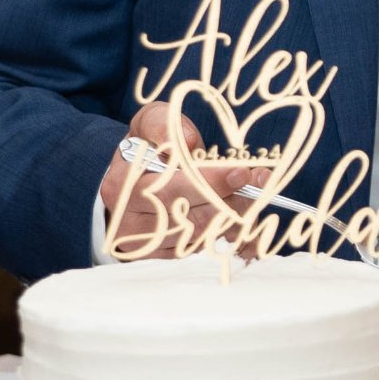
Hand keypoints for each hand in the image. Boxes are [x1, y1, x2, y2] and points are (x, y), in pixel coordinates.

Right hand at [99, 103, 267, 259]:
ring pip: (200, 235)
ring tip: (253, 192)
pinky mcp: (160, 257)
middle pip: (189, 217)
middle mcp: (128, 221)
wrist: (130, 181)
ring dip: (234, 215)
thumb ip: (163, 123)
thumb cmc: (146, 149)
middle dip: (230, 199)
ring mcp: (144, 244)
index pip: (169, 189)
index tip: (241, 172)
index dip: (209, 182)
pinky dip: (227, 232)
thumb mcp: (148, 122)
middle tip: (258, 181)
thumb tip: (189, 142)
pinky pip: (201, 249)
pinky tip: (242, 213)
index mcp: (120, 186)